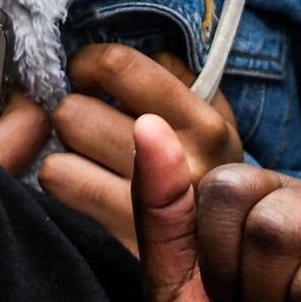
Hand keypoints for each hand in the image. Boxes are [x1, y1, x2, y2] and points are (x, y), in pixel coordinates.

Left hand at [37, 40, 246, 244]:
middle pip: (74, 114)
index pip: (118, 66)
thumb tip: (115, 55)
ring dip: (67, 154)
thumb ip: (174, 74)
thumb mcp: (213, 113)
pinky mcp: (122, 244)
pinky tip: (86, 185)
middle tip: (94, 124)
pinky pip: (60, 192)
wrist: (243, 246)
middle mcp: (178, 169)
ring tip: (92, 158)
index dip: (89, 63)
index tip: (89, 75)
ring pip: (56, 160)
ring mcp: (149, 213)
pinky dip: (65, 183)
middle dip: (77, 113)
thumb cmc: (213, 165)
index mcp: (204, 125)